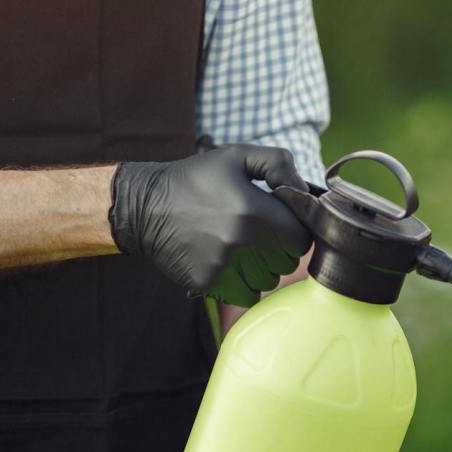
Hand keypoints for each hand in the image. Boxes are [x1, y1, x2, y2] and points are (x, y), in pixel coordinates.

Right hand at [108, 144, 311, 305]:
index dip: (296, 231)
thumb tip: (305, 191)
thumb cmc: (195, 179)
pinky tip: (232, 265)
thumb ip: (279, 165)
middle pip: (287, 263)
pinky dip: (246, 285)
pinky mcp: (209, 283)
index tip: (281, 224)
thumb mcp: (236, 156)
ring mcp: (224, 267)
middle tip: (259, 234)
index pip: (301, 239)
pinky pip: (247, 295)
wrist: (146, 207)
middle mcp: (241, 243)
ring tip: (242, 248)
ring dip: (263, 269)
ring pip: (269, 281)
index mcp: (253, 211)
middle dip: (280, 250)